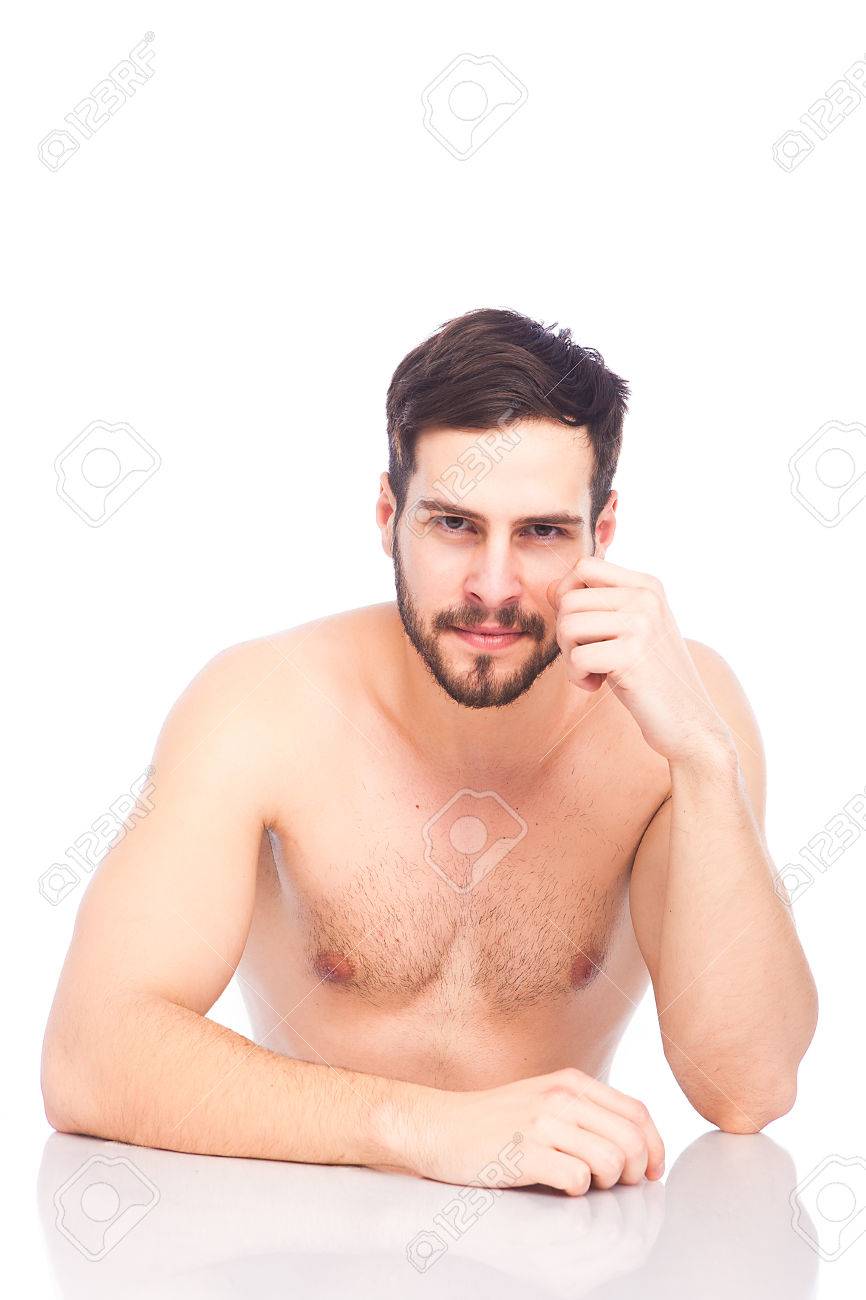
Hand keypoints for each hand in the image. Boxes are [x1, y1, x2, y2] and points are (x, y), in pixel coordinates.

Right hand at [397, 1067, 664, 1195]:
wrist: (439, 1126)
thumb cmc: (495, 1121)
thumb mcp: (546, 1099)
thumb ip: (586, 1112)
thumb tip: (636, 1143)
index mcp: (572, 1082)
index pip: (638, 1112)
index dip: (655, 1146)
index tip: (652, 1171)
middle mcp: (561, 1097)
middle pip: (632, 1139)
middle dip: (636, 1171)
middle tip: (619, 1185)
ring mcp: (542, 1123)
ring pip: (611, 1160)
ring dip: (607, 1182)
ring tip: (586, 1183)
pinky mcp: (523, 1152)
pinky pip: (577, 1179)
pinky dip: (577, 1190)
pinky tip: (560, 1186)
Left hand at [546, 556, 733, 762]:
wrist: (687, 719)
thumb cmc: (648, 675)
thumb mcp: (626, 631)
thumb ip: (595, 606)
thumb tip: (550, 588)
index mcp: (647, 585)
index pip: (584, 566)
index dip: (568, 596)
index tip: (583, 628)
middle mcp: (646, 597)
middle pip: (569, 599)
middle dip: (565, 633)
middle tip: (586, 656)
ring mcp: (642, 624)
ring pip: (568, 625)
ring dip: (570, 656)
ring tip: (593, 671)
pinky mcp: (632, 654)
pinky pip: (577, 656)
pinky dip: (578, 677)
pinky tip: (597, 685)